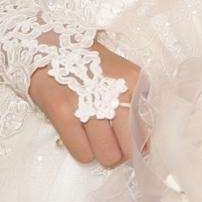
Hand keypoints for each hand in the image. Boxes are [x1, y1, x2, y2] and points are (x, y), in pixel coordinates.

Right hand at [28, 39, 143, 168]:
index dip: (143, 142)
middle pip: (130, 147)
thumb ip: (138, 101)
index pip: (150, 126)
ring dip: (103, 154)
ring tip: (96, 139)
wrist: (52, 46)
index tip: (137, 145)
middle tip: (114, 144)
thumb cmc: (89, 65)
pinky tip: (80, 137)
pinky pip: (82, 153)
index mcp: (133, 79)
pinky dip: (83, 152)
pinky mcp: (63, 110)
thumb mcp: (122, 74)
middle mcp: (114, 89)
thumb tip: (147, 142)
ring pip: (107, 155)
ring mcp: (87, 101)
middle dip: (123, 152)